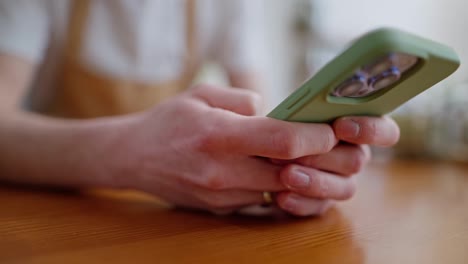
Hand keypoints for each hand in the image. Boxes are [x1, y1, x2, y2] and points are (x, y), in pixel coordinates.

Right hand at [112, 84, 338, 213]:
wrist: (133, 157)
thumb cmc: (168, 121)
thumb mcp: (202, 94)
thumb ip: (244, 100)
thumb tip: (276, 114)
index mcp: (218, 135)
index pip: (282, 141)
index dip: (314, 137)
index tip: (329, 131)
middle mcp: (221, 171)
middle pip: (289, 174)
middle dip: (316, 162)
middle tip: (327, 148)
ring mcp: (221, 196)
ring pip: (278, 191)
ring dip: (296, 176)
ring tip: (301, 157)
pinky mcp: (220, 209)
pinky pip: (260, 201)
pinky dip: (274, 187)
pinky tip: (272, 170)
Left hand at [272, 116, 399, 216]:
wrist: (256, 152)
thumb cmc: (278, 123)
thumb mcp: (286, 111)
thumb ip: (299, 107)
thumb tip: (290, 110)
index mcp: (355, 126)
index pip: (384, 130)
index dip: (370, 129)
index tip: (341, 126)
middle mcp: (352, 155)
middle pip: (357, 160)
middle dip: (325, 155)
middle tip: (294, 152)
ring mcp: (339, 181)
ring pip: (344, 188)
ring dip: (315, 181)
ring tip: (286, 175)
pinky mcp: (320, 203)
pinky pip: (319, 208)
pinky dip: (300, 203)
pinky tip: (280, 196)